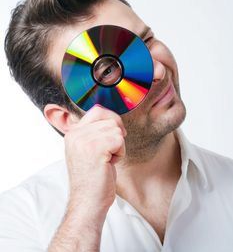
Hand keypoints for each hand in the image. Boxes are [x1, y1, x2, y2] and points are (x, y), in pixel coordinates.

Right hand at [64, 105, 126, 220]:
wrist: (87, 202)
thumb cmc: (92, 179)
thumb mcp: (87, 150)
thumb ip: (94, 132)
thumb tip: (112, 118)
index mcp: (72, 133)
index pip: (98, 110)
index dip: (112, 120)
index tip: (115, 136)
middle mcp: (76, 134)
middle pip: (110, 119)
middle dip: (116, 135)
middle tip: (110, 152)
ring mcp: (84, 140)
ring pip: (116, 130)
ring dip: (118, 146)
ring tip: (106, 160)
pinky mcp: (96, 148)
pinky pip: (119, 140)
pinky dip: (120, 153)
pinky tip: (109, 164)